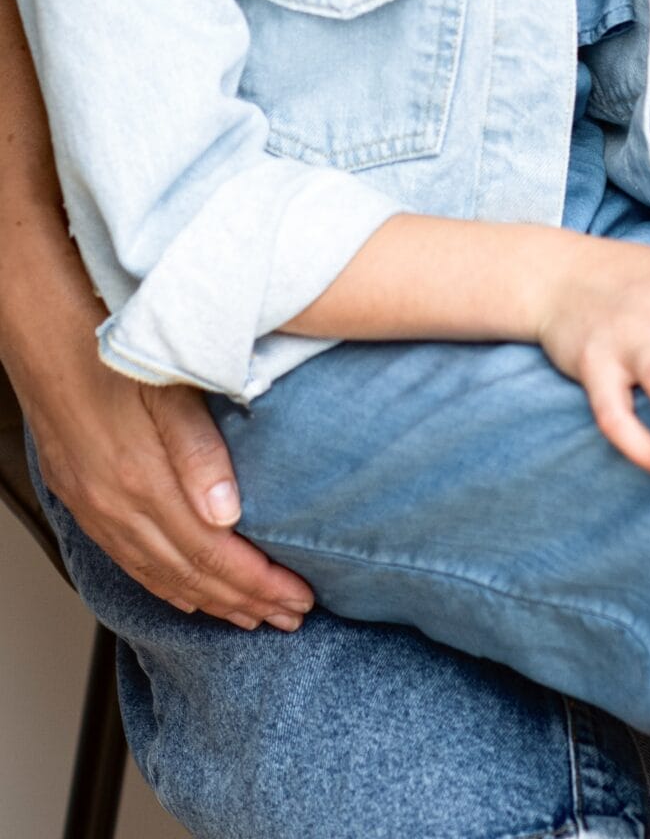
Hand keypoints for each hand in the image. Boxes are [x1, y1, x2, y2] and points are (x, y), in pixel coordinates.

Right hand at [16, 333, 313, 630]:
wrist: (46, 339)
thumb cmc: (113, 352)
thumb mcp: (168, 386)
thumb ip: (199, 450)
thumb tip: (228, 513)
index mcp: (141, 481)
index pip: (213, 553)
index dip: (258, 582)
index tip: (296, 596)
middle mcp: (116, 508)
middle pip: (191, 575)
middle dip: (246, 602)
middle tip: (289, 617)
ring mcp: (97, 511)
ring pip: (160, 578)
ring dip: (210, 603)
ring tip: (250, 617)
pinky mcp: (86, 503)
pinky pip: (131, 564)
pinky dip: (166, 587)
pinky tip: (187, 596)